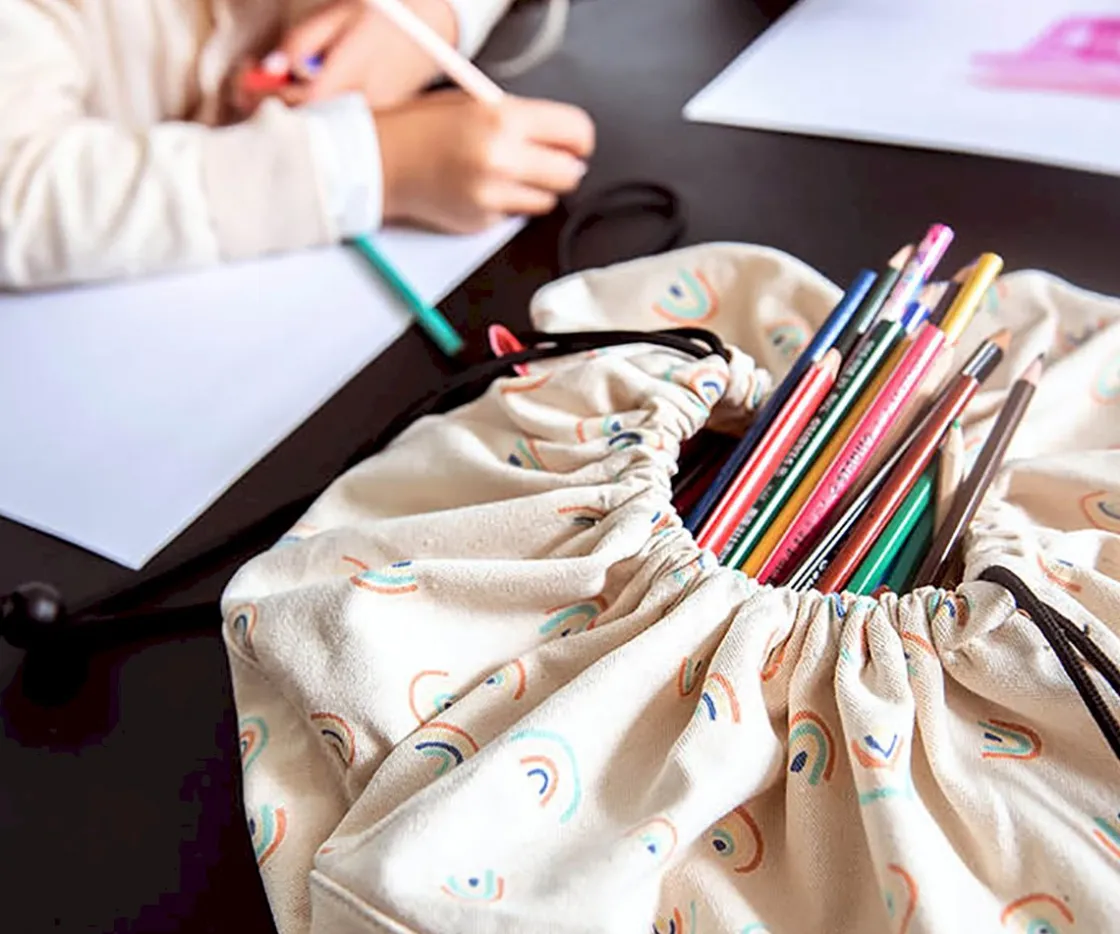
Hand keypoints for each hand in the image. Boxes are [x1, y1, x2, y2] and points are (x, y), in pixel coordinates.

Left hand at [234, 0, 459, 115]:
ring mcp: (373, 119)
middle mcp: (364, 103)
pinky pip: (336, 126)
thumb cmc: (381, 18)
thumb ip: (303, 40)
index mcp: (352, 72)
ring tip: (276, 87)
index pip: (302, 103)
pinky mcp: (377, 125)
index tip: (244, 83)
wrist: (432, 30)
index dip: (268, 98)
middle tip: (247, 88)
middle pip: (307, 123)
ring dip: (291, 113)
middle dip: (272, 109)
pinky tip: (305, 96)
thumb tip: (273, 67)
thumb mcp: (338, 15)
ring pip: (321, 127)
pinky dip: (314, 115)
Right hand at [377, 91, 595, 232]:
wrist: (381, 161)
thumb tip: (566, 142)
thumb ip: (523, 120)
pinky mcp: (483, 220)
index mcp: (503, 118)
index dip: (579, 140)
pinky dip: (507, 204)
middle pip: (570, 174)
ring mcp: (492, 194)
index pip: (577, 132)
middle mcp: (501, 158)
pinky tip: (481, 188)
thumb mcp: (477, 103)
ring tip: (505, 173)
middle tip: (546, 161)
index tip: (575, 144)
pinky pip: (515, 216)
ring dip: (535, 189)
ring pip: (547, 201)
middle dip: (563, 167)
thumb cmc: (425, 128)